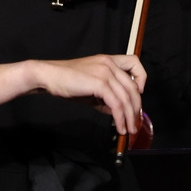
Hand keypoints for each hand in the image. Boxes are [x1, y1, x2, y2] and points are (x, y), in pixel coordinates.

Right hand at [29, 54, 148, 137]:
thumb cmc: (67, 82)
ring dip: (130, 117)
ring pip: (126, 98)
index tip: (139, 93)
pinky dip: (120, 118)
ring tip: (129, 130)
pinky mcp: (99, 83)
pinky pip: (116, 104)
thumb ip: (105, 98)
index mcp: (108, 60)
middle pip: (133, 87)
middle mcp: (109, 63)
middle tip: (135, 123)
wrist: (49, 77)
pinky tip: (119, 127)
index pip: (134, 62)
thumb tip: (117, 113)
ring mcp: (105, 72)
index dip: (141, 78)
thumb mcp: (91, 89)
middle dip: (136, 108)